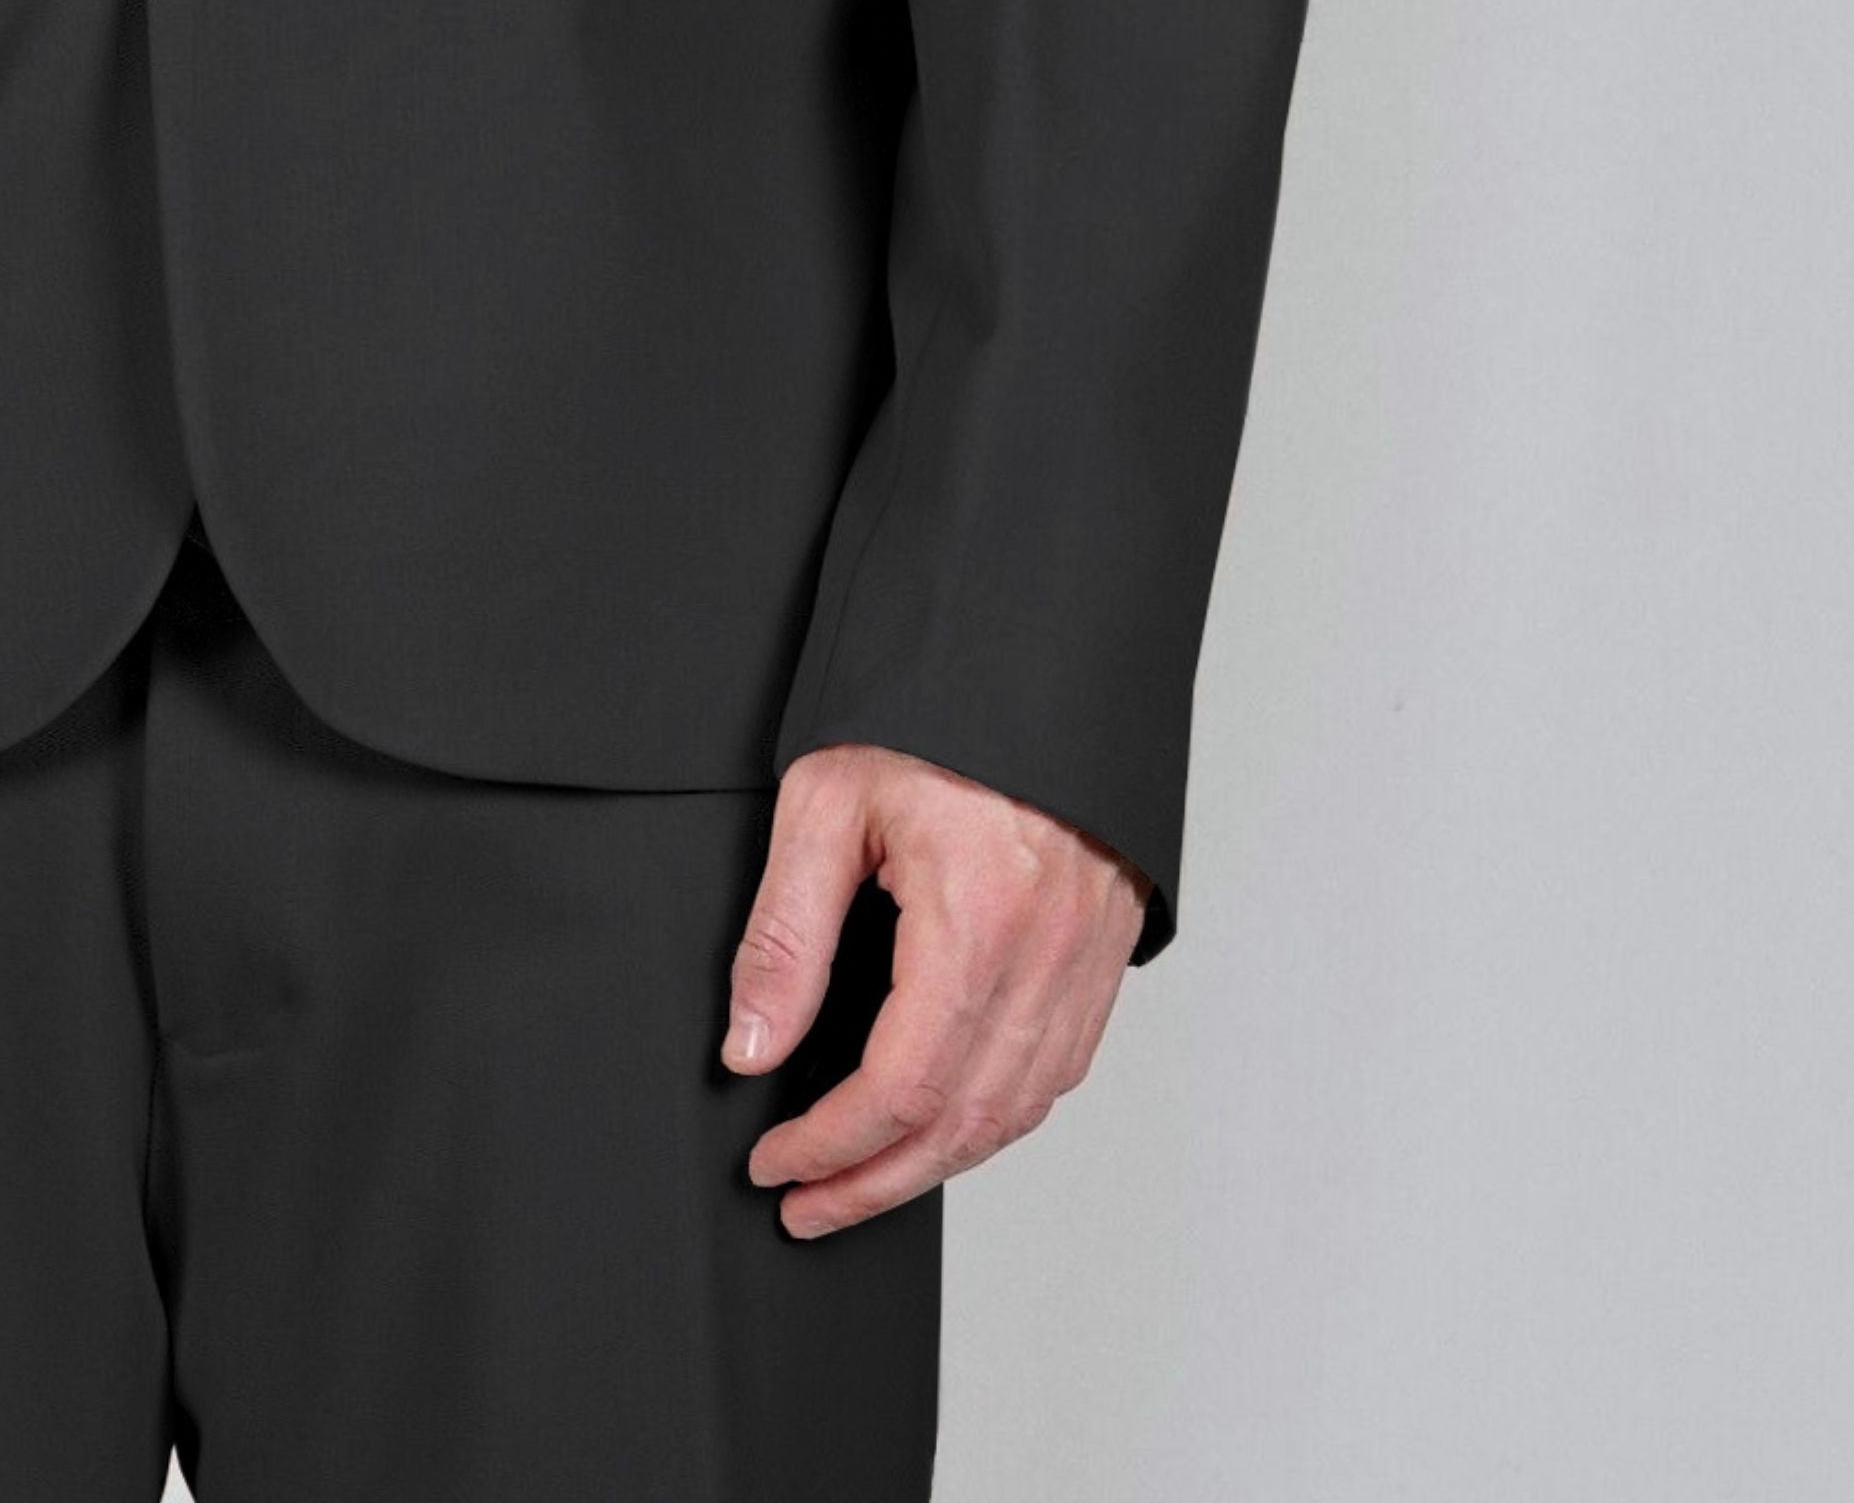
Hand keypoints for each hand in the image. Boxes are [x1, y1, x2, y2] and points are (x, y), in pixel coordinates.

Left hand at [722, 744, 1143, 1233]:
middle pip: (962, 1123)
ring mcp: (1087, 960)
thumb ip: (787, 932)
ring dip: (935, 1165)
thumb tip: (750, 1047)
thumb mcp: (827, 798)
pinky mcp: (1103, 953)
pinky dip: (996, 1117)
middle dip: (875, 1182)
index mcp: (979, 916)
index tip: (773, 1163)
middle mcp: (1047, 954)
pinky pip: (1057, 1071)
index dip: (831, 1145)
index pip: (900, 1086)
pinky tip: (945, 1123)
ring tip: (862, 1180)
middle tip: (806, 1205)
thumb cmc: (931, 709)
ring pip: (1017, 1111)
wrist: (1034, 648)